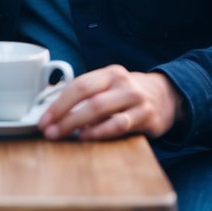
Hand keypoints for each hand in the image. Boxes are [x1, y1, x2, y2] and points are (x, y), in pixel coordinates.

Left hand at [37, 66, 183, 141]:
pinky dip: (100, 131)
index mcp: (109, 73)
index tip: (44, 119)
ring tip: (62, 135)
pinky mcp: (146, 117)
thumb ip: (88, 94)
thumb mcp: (110, 86)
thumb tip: (53, 108)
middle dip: (63, 114)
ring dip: (77, 124)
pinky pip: (119, 124)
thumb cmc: (128, 94)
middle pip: (87, 96)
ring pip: (100, 109)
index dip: (58, 102)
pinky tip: (87, 137)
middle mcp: (122, 83)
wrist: (167, 96)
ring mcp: (135, 99)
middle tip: (48, 130)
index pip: (79, 84)